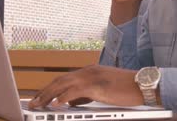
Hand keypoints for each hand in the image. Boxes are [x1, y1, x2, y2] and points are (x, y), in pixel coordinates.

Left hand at [28, 65, 143, 108]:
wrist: (142, 84)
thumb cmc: (126, 88)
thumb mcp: (102, 90)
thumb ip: (86, 93)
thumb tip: (71, 101)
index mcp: (89, 72)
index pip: (64, 79)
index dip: (50, 88)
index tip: (40, 97)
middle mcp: (88, 71)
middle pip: (60, 80)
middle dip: (44, 92)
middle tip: (33, 102)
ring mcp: (92, 77)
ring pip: (63, 84)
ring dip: (48, 95)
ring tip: (38, 104)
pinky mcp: (97, 85)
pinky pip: (75, 91)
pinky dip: (63, 97)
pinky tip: (55, 104)